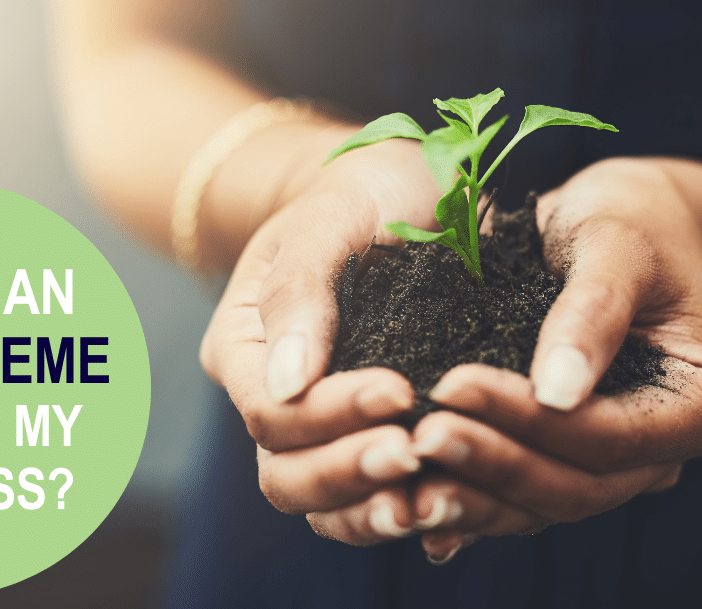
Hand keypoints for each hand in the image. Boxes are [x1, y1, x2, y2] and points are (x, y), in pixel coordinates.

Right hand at [200, 132, 441, 542]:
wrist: (404, 190)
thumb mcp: (329, 217)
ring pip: (329, 504)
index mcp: (246, 349)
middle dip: (349, 473)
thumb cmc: (360, 188)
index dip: (328, 414)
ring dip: (377, 510)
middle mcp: (277, 400)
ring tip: (433, 503)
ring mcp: (328, 426)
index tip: (398, 389)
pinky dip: (414, 513)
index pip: (270, 412)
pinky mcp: (381, 436)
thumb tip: (286, 382)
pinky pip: (383, 496)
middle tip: (414, 453)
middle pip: (288, 475)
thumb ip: (301, 289)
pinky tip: (455, 511)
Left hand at [405, 157, 701, 561]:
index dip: (530, 421)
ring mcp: (617, 465)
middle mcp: (663, 452)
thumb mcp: (618, 245)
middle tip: (419, 435)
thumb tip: (557, 393)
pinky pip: (520, 497)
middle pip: (577, 487)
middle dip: (494, 464)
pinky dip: (470, 504)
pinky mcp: (569, 459)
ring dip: (472, 497)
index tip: (455, 385)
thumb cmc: (634, 219)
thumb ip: (594, 313)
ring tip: (403, 475)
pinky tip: (414, 506)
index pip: (610, 436)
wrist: (629, 221)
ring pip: (543, 505)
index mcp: (700, 405)